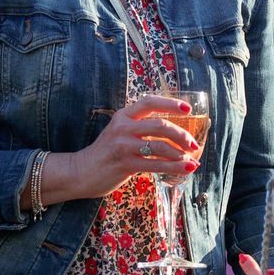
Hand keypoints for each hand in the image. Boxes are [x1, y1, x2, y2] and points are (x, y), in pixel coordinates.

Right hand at [44, 95, 200, 202]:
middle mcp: (123, 127)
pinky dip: (173, 168)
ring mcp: (123, 145)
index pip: (150, 102)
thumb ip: (139, 128)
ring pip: (160, 146)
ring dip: (180, 154)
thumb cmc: (105, 153)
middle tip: (193, 144)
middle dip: (181, 135)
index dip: (170, 103)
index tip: (188, 109)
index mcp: (123, 116)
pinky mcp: (125, 164)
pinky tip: (184, 170)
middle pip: (160, 125)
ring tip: (192, 161)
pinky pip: (155, 164)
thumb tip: (171, 133)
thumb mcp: (119, 133)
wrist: (81, 172)